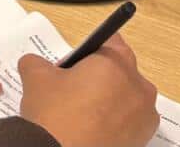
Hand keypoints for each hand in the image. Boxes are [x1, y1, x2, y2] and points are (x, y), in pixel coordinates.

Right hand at [18, 35, 159, 146]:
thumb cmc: (54, 114)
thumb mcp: (35, 76)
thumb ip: (37, 61)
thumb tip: (36, 64)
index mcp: (115, 63)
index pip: (111, 41)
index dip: (90, 50)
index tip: (76, 62)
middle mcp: (138, 86)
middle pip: (121, 70)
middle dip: (100, 76)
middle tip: (73, 89)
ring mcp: (144, 116)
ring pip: (127, 96)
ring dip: (110, 99)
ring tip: (82, 113)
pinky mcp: (142, 139)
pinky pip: (130, 121)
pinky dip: (115, 122)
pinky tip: (92, 129)